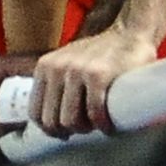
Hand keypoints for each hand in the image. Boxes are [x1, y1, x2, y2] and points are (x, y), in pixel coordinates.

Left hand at [30, 25, 155, 136]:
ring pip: (71, 120)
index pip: (35, 112)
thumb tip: (49, 119)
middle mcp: (57, 67)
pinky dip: (102, 125)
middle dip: (70, 131)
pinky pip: (94, 113)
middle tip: (86, 128)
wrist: (130, 32)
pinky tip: (109, 126)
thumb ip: (56, 83)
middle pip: (52, 121)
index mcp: (45, 67)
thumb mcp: (68, 61)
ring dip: (87, 129)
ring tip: (98, 125)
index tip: (65, 132)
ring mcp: (77, 70)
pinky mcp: (99, 75)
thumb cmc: (100, 54)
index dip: (49, 129)